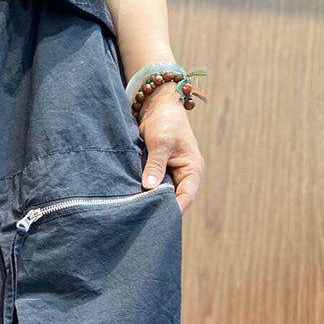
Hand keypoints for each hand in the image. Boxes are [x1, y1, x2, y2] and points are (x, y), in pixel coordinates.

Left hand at [137, 81, 203, 213]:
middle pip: (173, 200)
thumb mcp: (161, 141)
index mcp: (192, 170)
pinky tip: (131, 200)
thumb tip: (149, 187)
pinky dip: (142, 192)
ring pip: (160, 195)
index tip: (158, 219)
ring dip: (149, 201)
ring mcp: (169, 175)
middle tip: (141, 218)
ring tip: (135, 212)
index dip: (174, 209)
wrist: (156, 104)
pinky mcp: (156, 173)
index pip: (186, 197)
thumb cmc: (165, 120)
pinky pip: (151, 188)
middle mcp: (183, 176)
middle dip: (159, 208)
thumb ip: (155, 164)